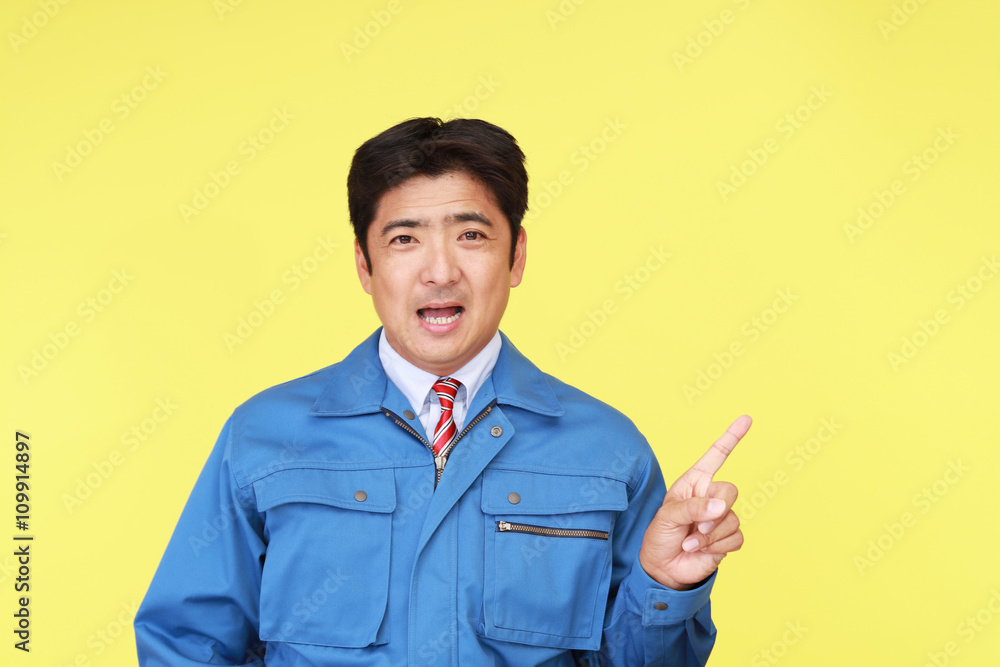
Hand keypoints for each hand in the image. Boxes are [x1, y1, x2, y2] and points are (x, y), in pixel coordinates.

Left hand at [638, 415, 750, 589]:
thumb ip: (693, 508)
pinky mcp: (728, 539)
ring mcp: (721, 518)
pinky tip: (700, 550)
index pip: (716, 456)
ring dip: (709, 534)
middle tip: (696, 526)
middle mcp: (710, 496)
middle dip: (714, 510)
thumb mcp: (668, 517)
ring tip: (690, 541)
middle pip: (730, 491)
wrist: (663, 568)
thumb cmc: (660, 536)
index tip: (746, 419)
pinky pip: (737, 537)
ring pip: (732, 518)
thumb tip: (721, 508)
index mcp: (694, 482)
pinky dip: (717, 546)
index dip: (731, 437)